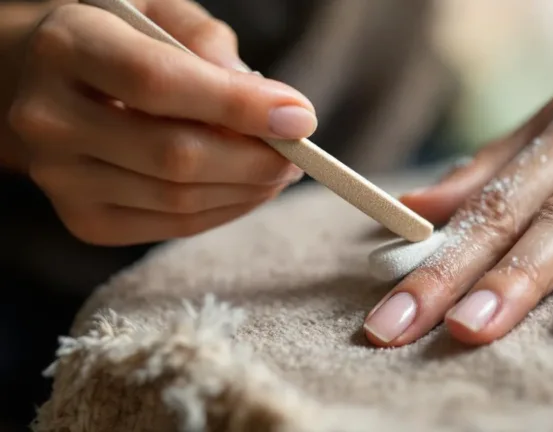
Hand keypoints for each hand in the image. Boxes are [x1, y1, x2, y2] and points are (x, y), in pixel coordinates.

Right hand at [5, 0, 316, 244]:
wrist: (40, 86)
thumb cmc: (114, 41)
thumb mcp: (155, 11)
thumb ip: (203, 38)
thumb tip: (257, 92)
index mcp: (66, 47)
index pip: (159, 84)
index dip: (238, 106)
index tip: (299, 117)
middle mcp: (50, 119)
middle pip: (174, 156)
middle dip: (255, 160)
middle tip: (297, 152)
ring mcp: (62, 178)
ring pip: (179, 201)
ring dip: (248, 189)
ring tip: (279, 169)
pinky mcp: (84, 220)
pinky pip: (173, 226)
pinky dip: (225, 210)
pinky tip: (246, 188)